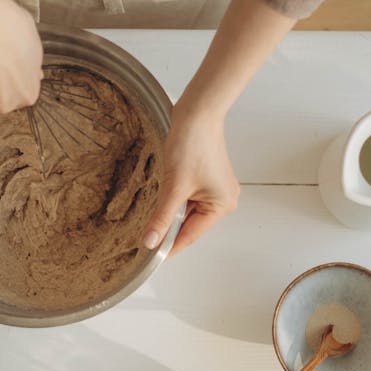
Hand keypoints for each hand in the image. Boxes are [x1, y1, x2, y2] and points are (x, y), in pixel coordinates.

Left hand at [141, 108, 238, 255]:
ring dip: (171, 213)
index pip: (191, 235)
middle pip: (190, 224)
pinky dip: (175, 201)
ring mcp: (217, 189)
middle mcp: (224, 200)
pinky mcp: (207, 180)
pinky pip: (189, 199)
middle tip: (146, 237)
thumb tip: (151, 242)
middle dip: (169, 228)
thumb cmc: (193, 143)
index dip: (170, 246)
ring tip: (153, 215)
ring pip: (188, 212)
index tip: (152, 257)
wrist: (197, 112)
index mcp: (221, 205)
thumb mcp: (174, 186)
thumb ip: (162, 217)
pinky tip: (163, 200)